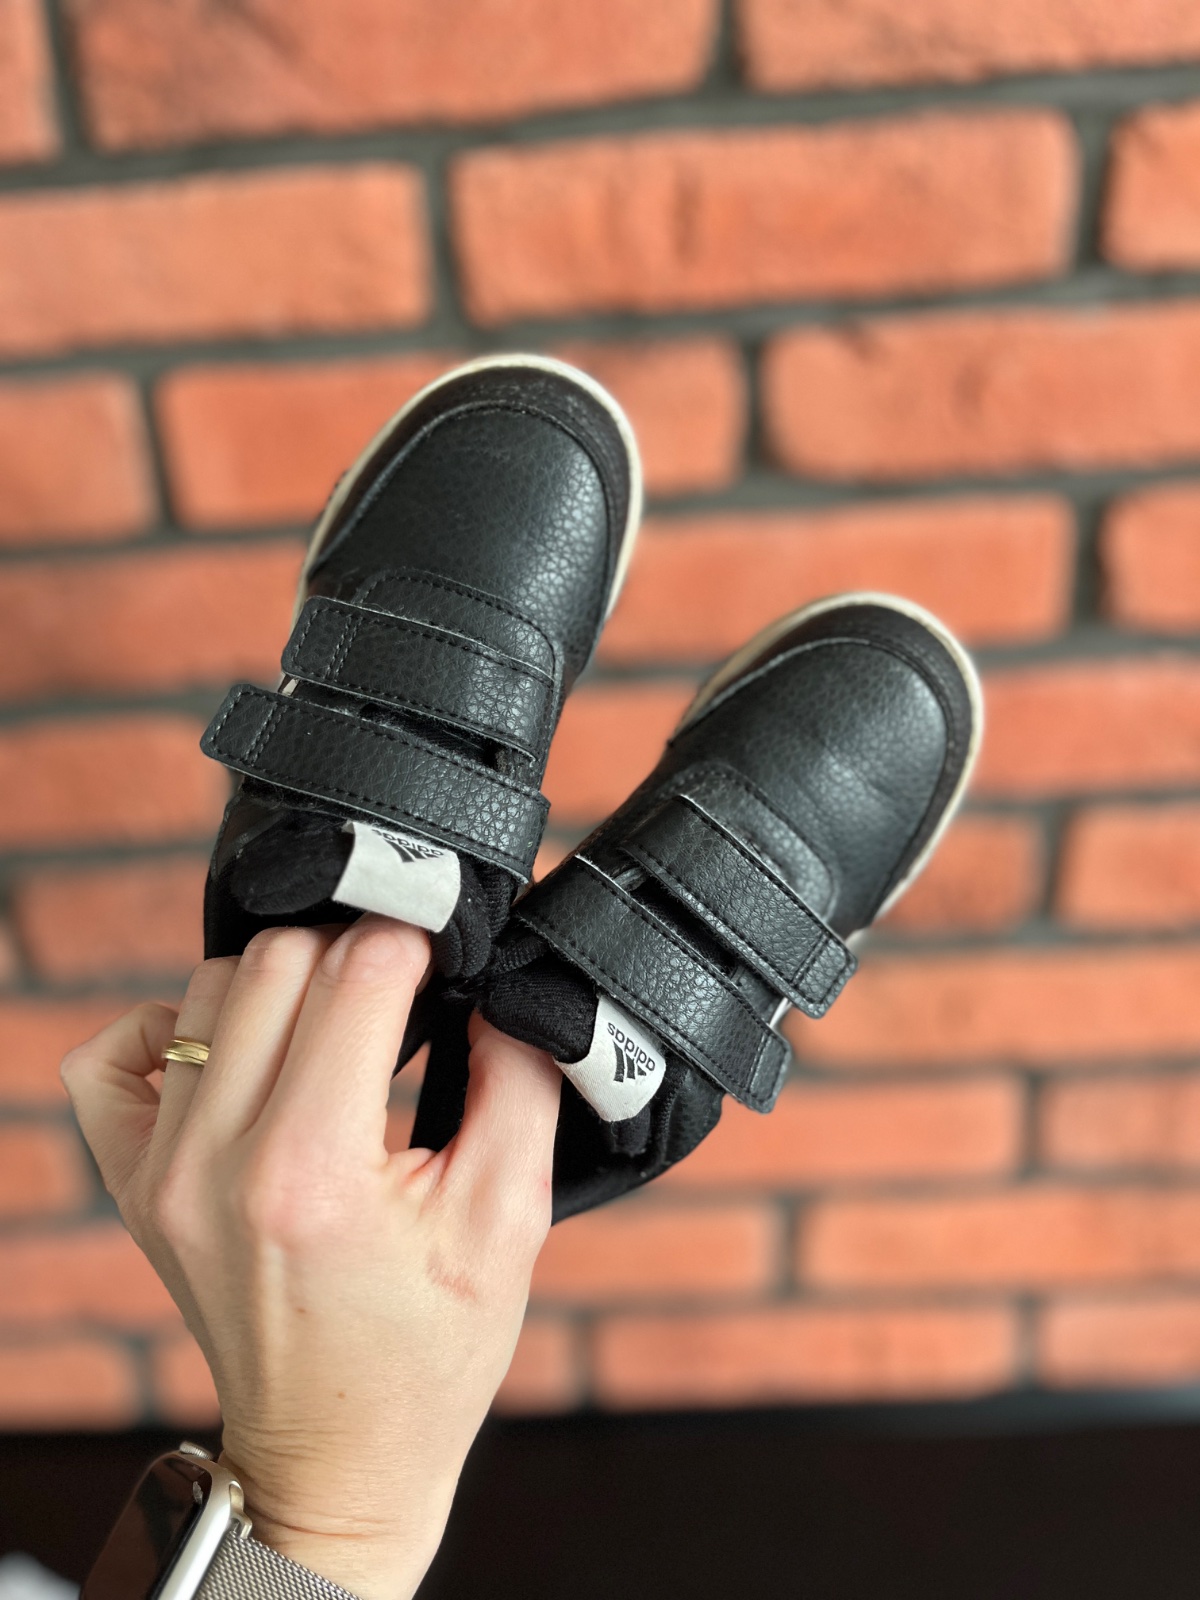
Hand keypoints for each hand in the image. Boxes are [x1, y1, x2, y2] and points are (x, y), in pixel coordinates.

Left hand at [61, 917, 560, 1599]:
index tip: (448, 945)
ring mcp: (161, 1172)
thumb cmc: (429, 1352)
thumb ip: (516, 1083)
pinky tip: (240, 1047)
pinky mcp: (134, 1184)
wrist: (340, 1456)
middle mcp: (217, 1161)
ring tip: (338, 1022)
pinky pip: (112, 1055)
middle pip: (275, 961)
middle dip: (353, 948)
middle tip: (404, 983)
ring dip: (280, 980)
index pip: (357, 973)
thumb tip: (500, 987)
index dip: (416, 937)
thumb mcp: (511, 1218)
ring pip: (207, 988)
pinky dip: (173, 1024)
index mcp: (314, 1171)